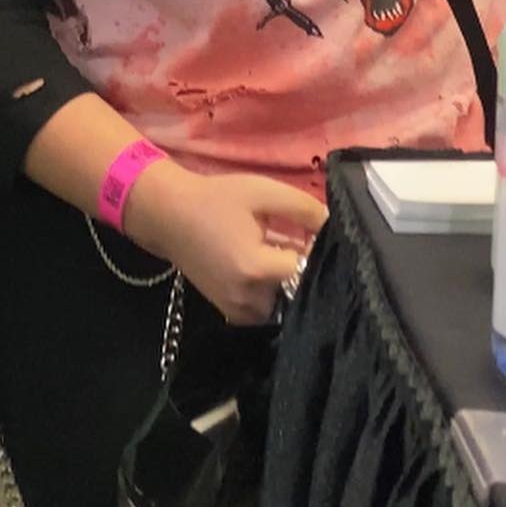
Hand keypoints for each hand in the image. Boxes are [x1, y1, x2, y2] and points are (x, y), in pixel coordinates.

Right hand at [126, 160, 326, 324]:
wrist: (168, 216)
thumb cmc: (216, 200)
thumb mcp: (263, 192)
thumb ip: (305, 209)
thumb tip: (337, 227)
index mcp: (256, 269)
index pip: (308, 270)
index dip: (320, 253)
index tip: (324, 238)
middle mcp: (248, 300)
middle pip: (298, 293)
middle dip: (308, 271)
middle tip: (306, 245)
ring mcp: (238, 311)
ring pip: (284, 304)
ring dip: (291, 283)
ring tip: (287, 254)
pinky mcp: (231, 314)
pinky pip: (266, 310)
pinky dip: (274, 292)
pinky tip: (271, 267)